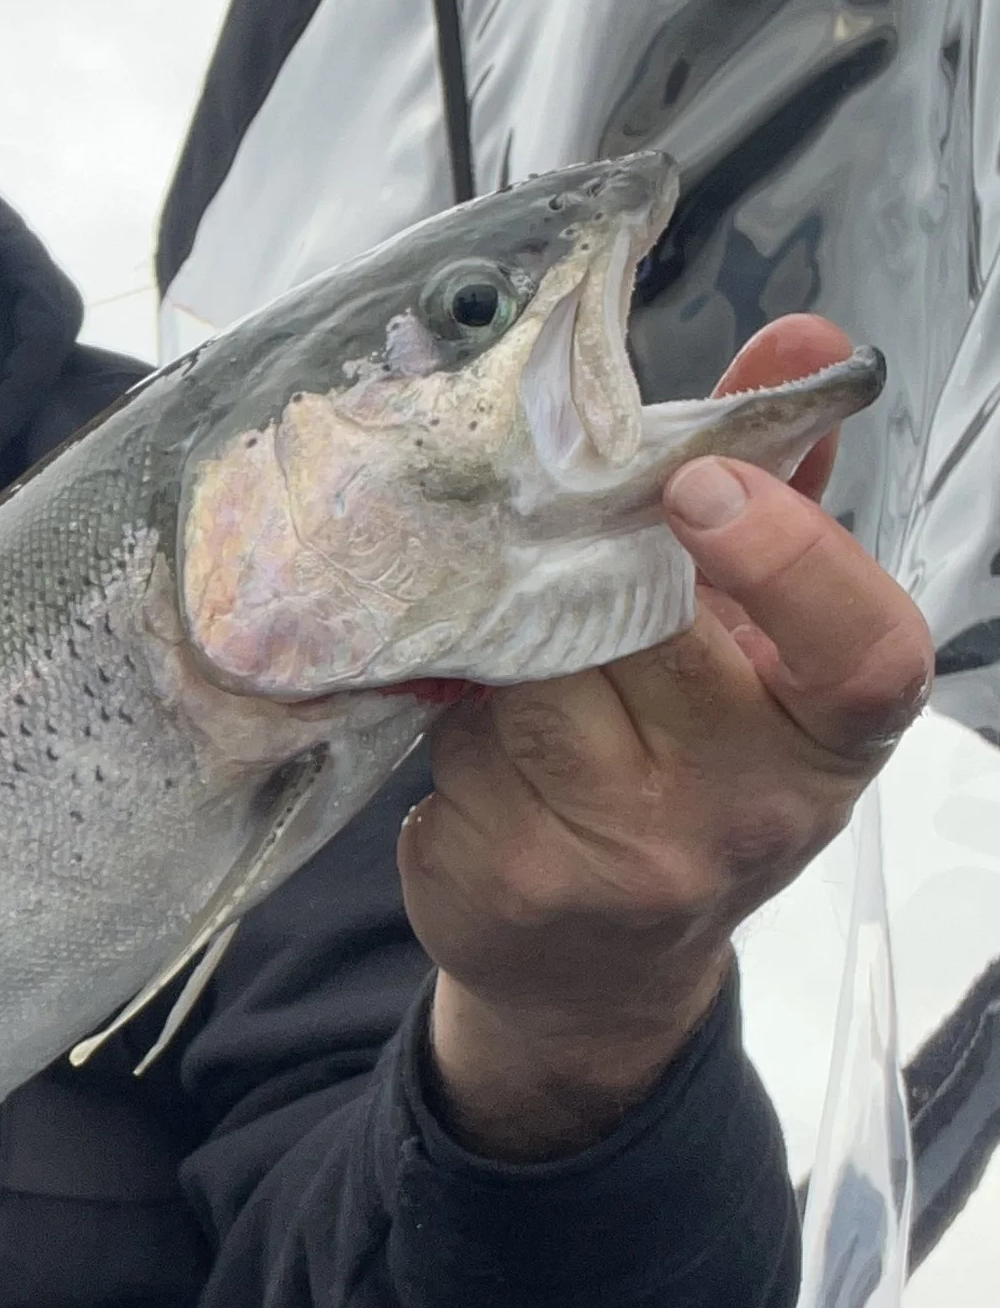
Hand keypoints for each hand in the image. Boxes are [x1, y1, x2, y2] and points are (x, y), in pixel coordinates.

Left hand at [407, 316, 932, 1159]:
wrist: (600, 965)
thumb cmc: (690, 763)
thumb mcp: (760, 644)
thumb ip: (782, 490)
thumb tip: (799, 343)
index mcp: (831, 736)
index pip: (857, 652)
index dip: (787, 558)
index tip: (701, 483)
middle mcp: (748, 808)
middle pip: (641, 628)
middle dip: (580, 557)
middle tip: (539, 511)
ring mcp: (629, 857)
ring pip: (531, 672)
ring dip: (501, 631)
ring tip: (510, 632)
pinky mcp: (513, 880)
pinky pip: (457, 735)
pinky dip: (450, 703)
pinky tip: (467, 718)